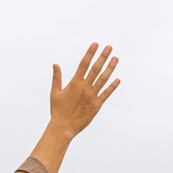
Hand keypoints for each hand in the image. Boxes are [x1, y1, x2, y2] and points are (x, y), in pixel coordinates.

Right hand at [30, 44, 119, 172]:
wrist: (63, 127)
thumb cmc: (57, 111)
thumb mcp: (55, 93)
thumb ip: (57, 78)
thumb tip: (55, 64)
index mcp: (74, 83)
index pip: (83, 64)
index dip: (90, 53)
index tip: (95, 44)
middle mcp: (84, 88)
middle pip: (95, 69)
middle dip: (103, 57)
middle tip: (109, 47)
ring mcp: (91, 96)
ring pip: (103, 79)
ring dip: (110, 68)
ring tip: (116, 58)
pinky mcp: (96, 105)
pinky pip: (106, 94)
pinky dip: (112, 86)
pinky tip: (118, 79)